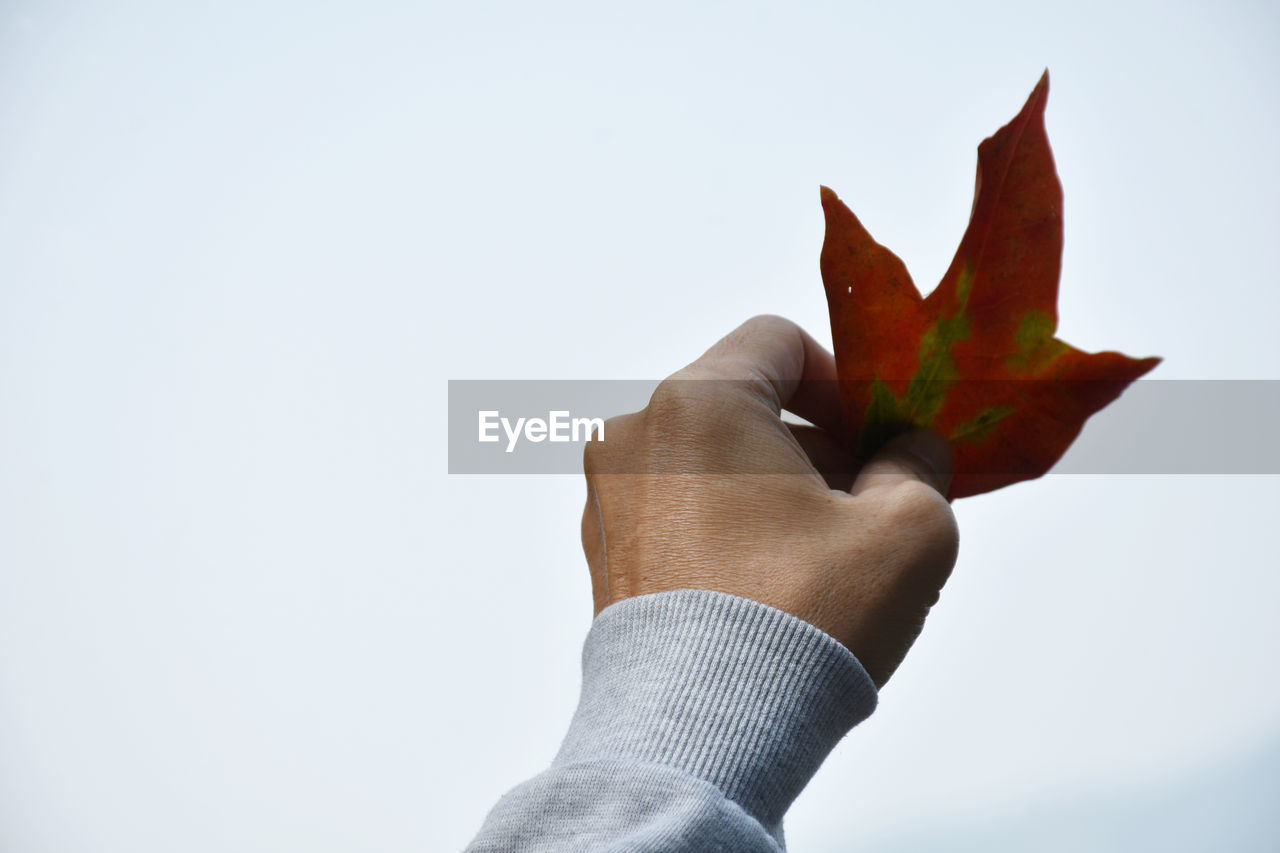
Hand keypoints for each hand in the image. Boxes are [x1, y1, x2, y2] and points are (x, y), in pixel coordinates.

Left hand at [581, 315, 959, 686]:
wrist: (698, 733)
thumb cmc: (799, 619)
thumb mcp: (907, 530)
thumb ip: (920, 464)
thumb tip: (910, 450)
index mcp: (697, 403)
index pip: (778, 342)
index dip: (843, 379)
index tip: (878, 436)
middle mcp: (634, 437)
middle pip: (744, 406)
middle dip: (816, 445)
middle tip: (868, 503)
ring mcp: (609, 499)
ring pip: (710, 462)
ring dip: (773, 490)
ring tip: (822, 559)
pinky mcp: (603, 556)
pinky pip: (677, 513)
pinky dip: (727, 528)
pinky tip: (769, 588)